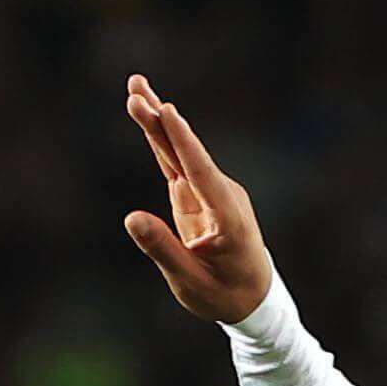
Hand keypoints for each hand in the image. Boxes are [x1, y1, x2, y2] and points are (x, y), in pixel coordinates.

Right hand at [120, 76, 273, 323]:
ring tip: (135, 89)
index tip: (167, 111)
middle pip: (186, 152)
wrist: (253, 297)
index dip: (183, 142)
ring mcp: (212, 191)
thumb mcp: (190, 281)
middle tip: (136, 88)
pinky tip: (148, 114)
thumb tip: (132, 218)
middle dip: (160, 120)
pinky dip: (161, 140)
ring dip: (157, 121)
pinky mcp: (199, 194)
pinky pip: (177, 162)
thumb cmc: (224, 294)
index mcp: (227, 217)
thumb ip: (163, 249)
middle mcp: (222, 196)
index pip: (200, 173)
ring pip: (180, 152)